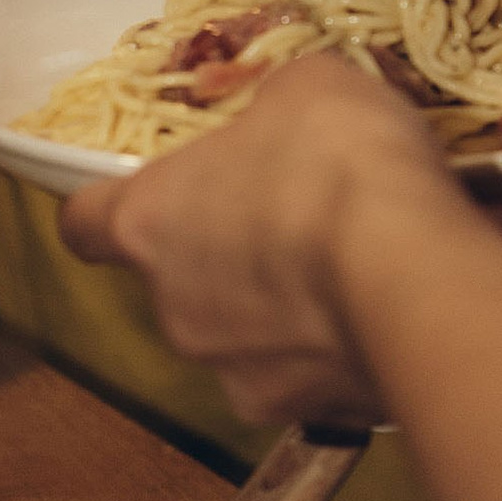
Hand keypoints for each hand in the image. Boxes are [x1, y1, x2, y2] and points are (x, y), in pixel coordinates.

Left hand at [63, 48, 488, 427]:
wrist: (417, 278)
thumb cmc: (337, 163)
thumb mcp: (308, 86)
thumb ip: (275, 109)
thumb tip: (288, 123)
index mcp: (149, 222)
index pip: (84, 223)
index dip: (113, 203)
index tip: (155, 189)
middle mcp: (173, 311)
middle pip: (177, 281)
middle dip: (228, 254)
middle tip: (295, 217)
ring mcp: (237, 374)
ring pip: (245, 338)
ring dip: (285, 310)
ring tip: (356, 273)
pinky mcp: (307, 414)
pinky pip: (314, 376)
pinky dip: (341, 351)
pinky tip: (391, 314)